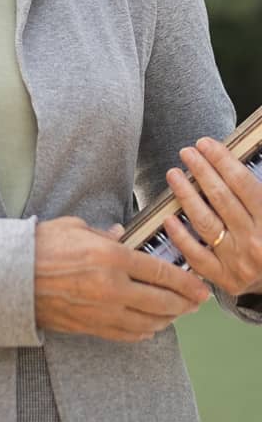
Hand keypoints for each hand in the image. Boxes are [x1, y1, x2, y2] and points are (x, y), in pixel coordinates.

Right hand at [34, 217, 209, 341]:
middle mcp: (113, 287)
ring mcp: (104, 311)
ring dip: (169, 318)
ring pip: (151, 321)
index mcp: (110, 256)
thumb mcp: (72, 226)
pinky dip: (146, 331)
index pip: (161, 272)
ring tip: (176, 313)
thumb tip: (120, 235)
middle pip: (164, 301)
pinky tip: (150, 325)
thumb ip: (102, 233)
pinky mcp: (93, 327)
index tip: (200, 285)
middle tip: (196, 301)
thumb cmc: (38, 246)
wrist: (9, 276)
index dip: (186, 281)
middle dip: (186, 303)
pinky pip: (130, 334)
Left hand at [162, 137, 261, 297]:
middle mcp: (256, 241)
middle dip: (201, 171)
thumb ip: (256, 191)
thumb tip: (231, 161)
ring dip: (186, 194)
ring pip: (205, 222)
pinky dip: (180, 236)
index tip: (206, 144)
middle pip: (221, 199)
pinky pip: (196, 255)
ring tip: (173, 174)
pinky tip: (169, 217)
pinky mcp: (224, 278)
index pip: (243, 184)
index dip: (222, 160)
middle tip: (186, 152)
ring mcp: (239, 262)